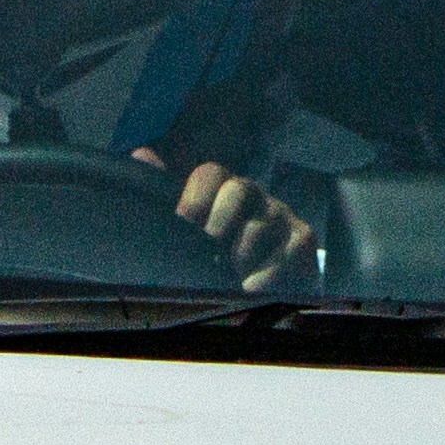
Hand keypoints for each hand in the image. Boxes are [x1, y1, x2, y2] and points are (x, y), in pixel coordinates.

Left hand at [145, 151, 321, 289]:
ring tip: (233, 274)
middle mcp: (255, 198)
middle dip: (219, 219)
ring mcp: (281, 217)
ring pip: (257, 227)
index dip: (195, 197)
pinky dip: (265, 276)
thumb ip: (165, 195)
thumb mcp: (192, 231)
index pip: (210, 174)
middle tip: (211, 246)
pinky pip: (285, 253)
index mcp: (224, 192)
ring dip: (240, 256)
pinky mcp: (303, 241)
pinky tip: (252, 287)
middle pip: (238, 189)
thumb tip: (141, 153)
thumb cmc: (225, 260)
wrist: (273, 291)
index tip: (184, 221)